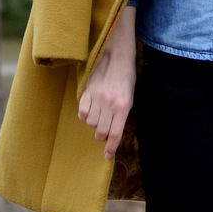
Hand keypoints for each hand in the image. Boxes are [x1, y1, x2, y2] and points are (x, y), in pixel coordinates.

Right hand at [78, 5, 136, 158]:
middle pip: (100, 131)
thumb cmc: (126, 77)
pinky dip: (85, 115)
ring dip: (93, 125)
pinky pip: (82, 112)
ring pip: (90, 123)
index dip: (110, 148)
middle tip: (103, 131)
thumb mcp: (130, 96)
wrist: (116, 55)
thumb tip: (115, 132)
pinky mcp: (86, 92)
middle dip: (101, 136)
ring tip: (98, 117)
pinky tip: (90, 111)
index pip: (115, 134)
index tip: (107, 156)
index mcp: (123, 107)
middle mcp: (109, 105)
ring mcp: (96, 98)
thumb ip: (122, 114)